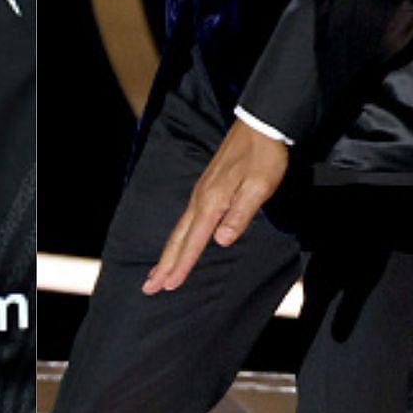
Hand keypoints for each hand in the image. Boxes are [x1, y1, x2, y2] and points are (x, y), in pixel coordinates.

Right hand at [141, 120, 289, 293]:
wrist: (260, 125)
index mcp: (212, 202)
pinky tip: (179, 241)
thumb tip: (220, 240)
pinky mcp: (207, 186)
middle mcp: (201, 198)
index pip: (194, 242)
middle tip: (149, 287)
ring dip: (168, 252)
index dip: (182, 266)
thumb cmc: (264, 157)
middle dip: (164, 265)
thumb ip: (240, 214)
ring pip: (180, 229)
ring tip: (157, 272)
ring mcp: (202, 192)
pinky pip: (187, 219)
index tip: (168, 286)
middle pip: (178, 238)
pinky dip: (178, 236)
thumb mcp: (259, 186)